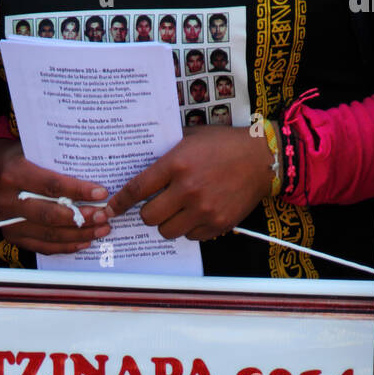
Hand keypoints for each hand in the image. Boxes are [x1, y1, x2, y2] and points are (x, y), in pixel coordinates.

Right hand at [0, 139, 113, 253]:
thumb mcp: (34, 152)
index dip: (78, 191)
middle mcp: (9, 201)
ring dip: (79, 234)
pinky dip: (66, 246)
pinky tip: (85, 241)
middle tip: (104, 216)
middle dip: (81, 218)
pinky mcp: (13, 237)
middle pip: (50, 215)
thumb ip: (57, 163)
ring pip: (49, 234)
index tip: (102, 193)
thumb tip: (94, 174)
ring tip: (101, 229)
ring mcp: (9, 222)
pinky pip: (43, 247)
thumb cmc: (22, 160)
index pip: (51, 185)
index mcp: (15, 174)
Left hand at [108, 127, 275, 241]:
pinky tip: (196, 214)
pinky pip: (190, 236)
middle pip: (149, 217)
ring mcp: (203, 210)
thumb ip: (167, 153)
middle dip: (147, 213)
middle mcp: (188, 190)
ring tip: (177, 211)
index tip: (112, 208)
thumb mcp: (191, 138)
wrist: (261, 159)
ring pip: (167, 231)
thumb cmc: (224, 145)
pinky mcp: (217, 224)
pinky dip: (188, 229)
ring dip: (167, 223)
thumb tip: (140, 165)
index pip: (138, 189)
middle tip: (155, 205)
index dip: (120, 202)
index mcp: (177, 164)